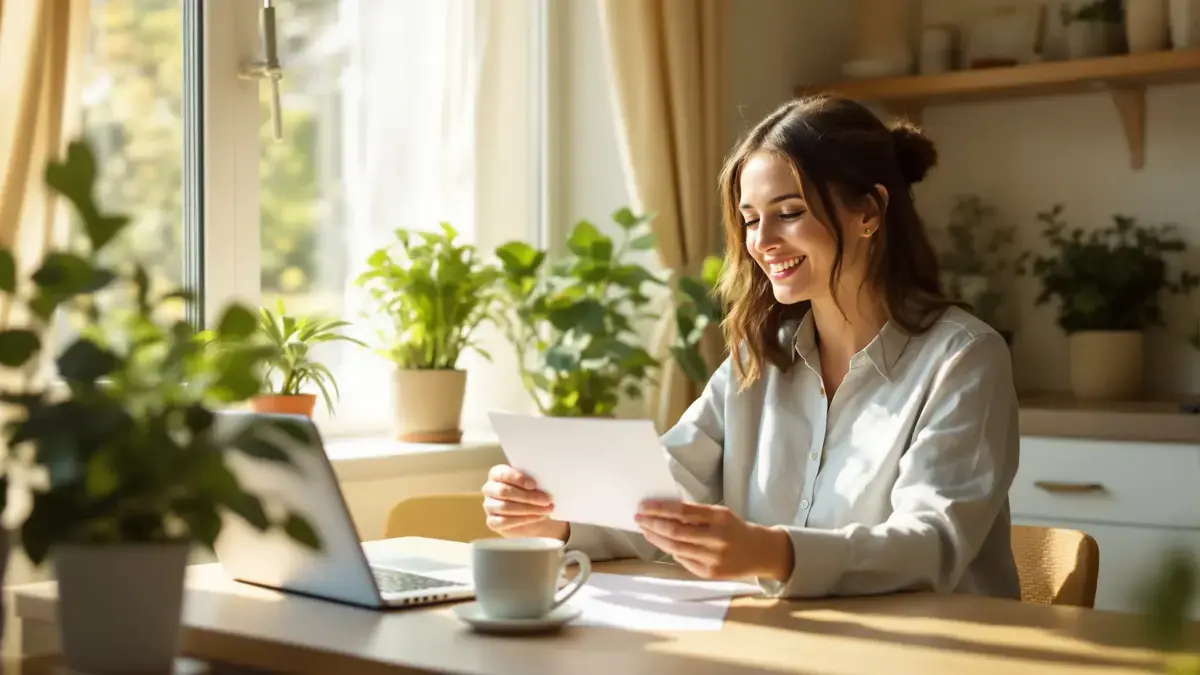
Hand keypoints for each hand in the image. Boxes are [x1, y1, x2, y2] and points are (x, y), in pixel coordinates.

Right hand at [481, 464, 568, 539]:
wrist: (534, 515)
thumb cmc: (532, 494)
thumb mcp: (534, 484)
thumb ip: (534, 480)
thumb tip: (544, 481)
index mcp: (497, 474)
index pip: (502, 473)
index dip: (518, 478)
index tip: (534, 485)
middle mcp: (490, 489)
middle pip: (504, 491)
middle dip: (528, 496)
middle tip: (546, 500)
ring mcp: (489, 506)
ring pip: (505, 507)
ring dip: (529, 509)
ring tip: (545, 510)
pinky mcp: (492, 522)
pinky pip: (504, 521)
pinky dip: (523, 520)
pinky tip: (536, 517)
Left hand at [635, 500, 792, 580]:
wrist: (761, 553)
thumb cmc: (735, 529)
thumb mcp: (720, 514)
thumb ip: (696, 514)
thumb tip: (663, 512)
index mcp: (719, 517)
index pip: (682, 511)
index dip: (659, 509)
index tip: (643, 505)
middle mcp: (716, 538)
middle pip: (675, 532)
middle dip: (652, 524)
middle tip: (638, 518)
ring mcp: (713, 558)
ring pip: (675, 548)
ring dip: (656, 539)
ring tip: (646, 530)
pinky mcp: (710, 573)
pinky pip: (683, 561)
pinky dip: (670, 551)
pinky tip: (662, 544)